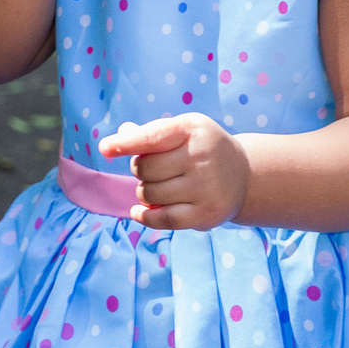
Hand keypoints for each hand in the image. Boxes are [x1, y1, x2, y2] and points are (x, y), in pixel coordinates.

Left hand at [98, 115, 250, 229]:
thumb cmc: (202, 148)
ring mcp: (206, 187)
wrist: (243, 174)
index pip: (152, 137)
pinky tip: (138, 211)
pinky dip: (145, 216)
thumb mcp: (182, 131)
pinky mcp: (206, 214)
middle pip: (145, 169)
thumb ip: (150, 134)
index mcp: (193, 129)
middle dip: (140, 170)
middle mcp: (202, 157)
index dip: (126, 144)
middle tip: (153, 170)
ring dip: (144, 192)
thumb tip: (118, 138)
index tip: (105, 148)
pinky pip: (163, 218)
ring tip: (158, 186)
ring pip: (150, 193)